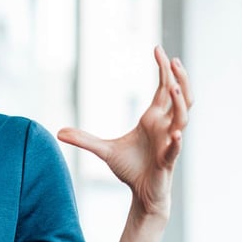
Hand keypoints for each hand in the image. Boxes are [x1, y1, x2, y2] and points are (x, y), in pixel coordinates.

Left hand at [57, 45, 191, 218]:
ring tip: (174, 87)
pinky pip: (175, 149)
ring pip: (182, 119)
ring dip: (180, 103)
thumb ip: (83, 139)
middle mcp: (165, 127)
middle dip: (180, 78)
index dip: (164, 69)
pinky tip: (175, 134)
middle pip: (181, 97)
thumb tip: (59, 132)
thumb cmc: (130, 168)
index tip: (158, 49)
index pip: (164, 89)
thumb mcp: (103, 150)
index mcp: (154, 119)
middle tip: (174, 60)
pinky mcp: (167, 161)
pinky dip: (176, 142)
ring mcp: (170, 143)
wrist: (141, 193)